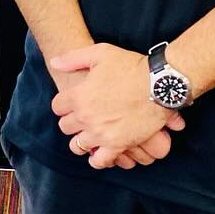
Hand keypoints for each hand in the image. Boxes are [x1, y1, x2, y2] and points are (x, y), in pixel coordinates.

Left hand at [48, 44, 185, 170]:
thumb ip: (73, 58)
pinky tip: (100, 152)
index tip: (73, 102)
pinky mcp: (117, 145)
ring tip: (90, 135)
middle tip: (83, 117)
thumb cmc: (131, 67)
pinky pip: (99, 160)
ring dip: (81, 140)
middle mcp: (86, 117)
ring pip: (77, 145)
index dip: (64, 104)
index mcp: (78, 96)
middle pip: (65, 127)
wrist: (160, 83)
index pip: (57, 107)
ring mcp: (100, 133)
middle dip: (72, 121)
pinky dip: (97, 159)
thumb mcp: (100, 53)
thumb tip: (54, 63)